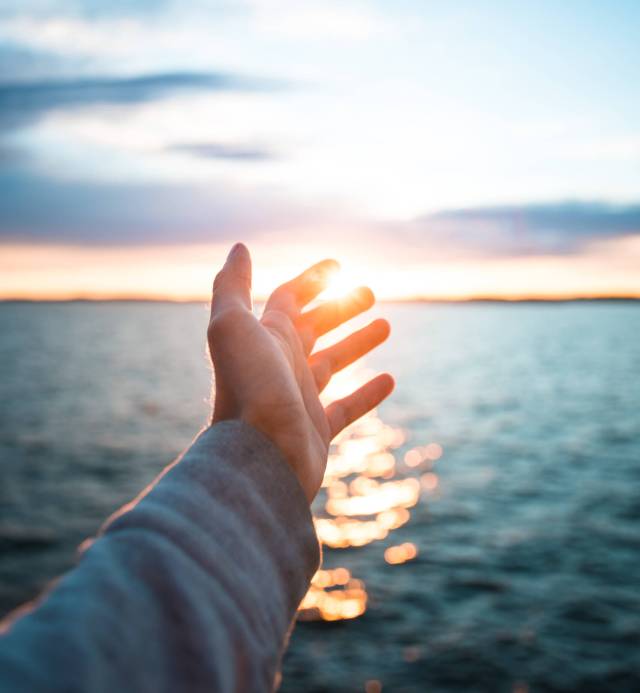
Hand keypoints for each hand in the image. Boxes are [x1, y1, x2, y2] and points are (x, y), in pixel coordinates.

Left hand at [208, 243, 393, 501]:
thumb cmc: (248, 389)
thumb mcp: (232, 327)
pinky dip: (368, 394)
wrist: (257, 459)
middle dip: (341, 307)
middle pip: (315, 328)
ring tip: (386, 325)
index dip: (312, 280)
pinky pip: (347, 408)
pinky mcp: (318, 430)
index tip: (339, 265)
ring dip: (357, 343)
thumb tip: (239, 248)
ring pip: (333, 362)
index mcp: (266, 338)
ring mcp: (300, 399)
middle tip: (371, 292)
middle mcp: (282, 365)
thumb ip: (232, 287)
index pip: (290, 299)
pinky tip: (389, 379)